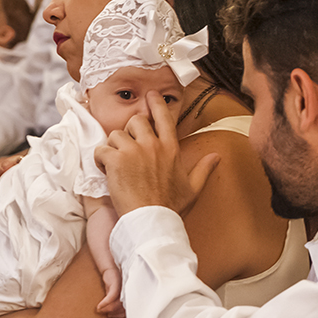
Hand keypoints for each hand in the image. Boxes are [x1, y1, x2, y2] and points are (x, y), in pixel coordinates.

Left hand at [95, 91, 219, 216]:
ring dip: (113, 148)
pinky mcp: (116, 160)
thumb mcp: (193, 188)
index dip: (156, 104)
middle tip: (127, 147)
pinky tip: (107, 173)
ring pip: (115, 134)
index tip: (152, 95)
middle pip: (136, 120)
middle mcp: (153, 145)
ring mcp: (134, 151)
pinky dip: (101, 160)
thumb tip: (216, 157)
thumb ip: (203, 169)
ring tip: (115, 165)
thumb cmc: (171, 207)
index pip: (164, 118)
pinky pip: (101, 150)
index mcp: (171, 149)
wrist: (153, 221)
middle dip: (129, 131)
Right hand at [96, 268, 123, 317]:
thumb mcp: (114, 293)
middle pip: (122, 307)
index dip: (120, 314)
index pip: (128, 308)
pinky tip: (99, 306)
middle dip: (114, 312)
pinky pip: (111, 297)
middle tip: (107, 314)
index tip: (111, 316)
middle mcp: (128, 293)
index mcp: (129, 295)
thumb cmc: (113, 282)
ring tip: (101, 310)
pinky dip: (105, 303)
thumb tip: (110, 312)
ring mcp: (123, 289)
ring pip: (117, 303)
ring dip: (108, 309)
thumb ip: (114, 301)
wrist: (110, 269)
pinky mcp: (116, 285)